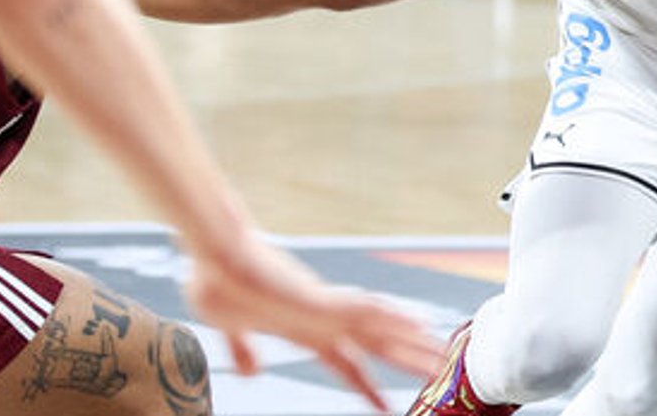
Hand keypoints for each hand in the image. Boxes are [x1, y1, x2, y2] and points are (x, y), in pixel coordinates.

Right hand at [185, 236, 440, 411]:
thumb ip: (245, 350)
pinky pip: (366, 308)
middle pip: (377, 345)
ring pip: (381, 327)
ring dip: (413, 342)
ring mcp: (325, 307)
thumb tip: (250, 372)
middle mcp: (323, 319)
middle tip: (441, 375)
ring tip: (444, 355)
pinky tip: (418, 323)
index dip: (367, 385)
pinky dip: (393, 316)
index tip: (385, 406)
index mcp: (304, 330)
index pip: (345, 363)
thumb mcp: (232, 329)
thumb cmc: (219, 283)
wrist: (212, 255)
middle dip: (407, 362)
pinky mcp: (320, 296)